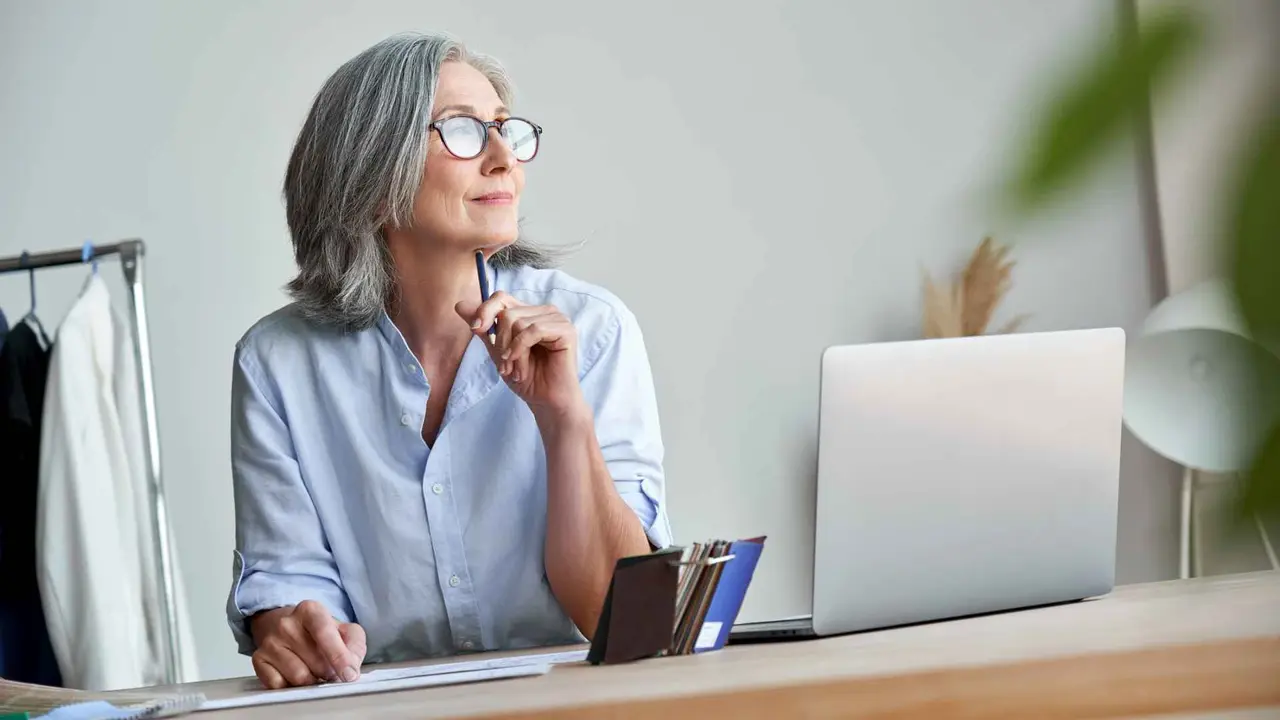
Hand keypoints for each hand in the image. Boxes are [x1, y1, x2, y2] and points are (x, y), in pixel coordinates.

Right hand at [248, 601, 365, 688]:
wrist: (287, 627)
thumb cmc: (320, 632)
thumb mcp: (345, 629)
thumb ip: (354, 644)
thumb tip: (351, 667)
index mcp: (310, 610)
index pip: (325, 634)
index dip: (339, 657)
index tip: (349, 675)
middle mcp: (287, 624)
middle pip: (316, 662)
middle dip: (329, 672)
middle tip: (331, 669)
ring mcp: (270, 642)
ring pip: (299, 677)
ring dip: (312, 681)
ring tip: (314, 671)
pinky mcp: (258, 659)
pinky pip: (279, 685)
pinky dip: (291, 686)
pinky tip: (295, 674)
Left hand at [455, 291, 586, 419]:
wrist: (546, 401)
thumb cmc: (526, 378)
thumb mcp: (498, 351)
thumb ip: (484, 328)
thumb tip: (459, 304)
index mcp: (530, 313)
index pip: (501, 297)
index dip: (485, 310)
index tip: (476, 330)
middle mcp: (545, 311)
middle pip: (507, 313)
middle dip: (500, 343)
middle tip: (504, 366)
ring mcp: (557, 319)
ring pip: (518, 323)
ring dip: (511, 353)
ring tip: (515, 371)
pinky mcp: (566, 330)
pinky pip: (533, 330)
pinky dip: (521, 350)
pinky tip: (521, 368)